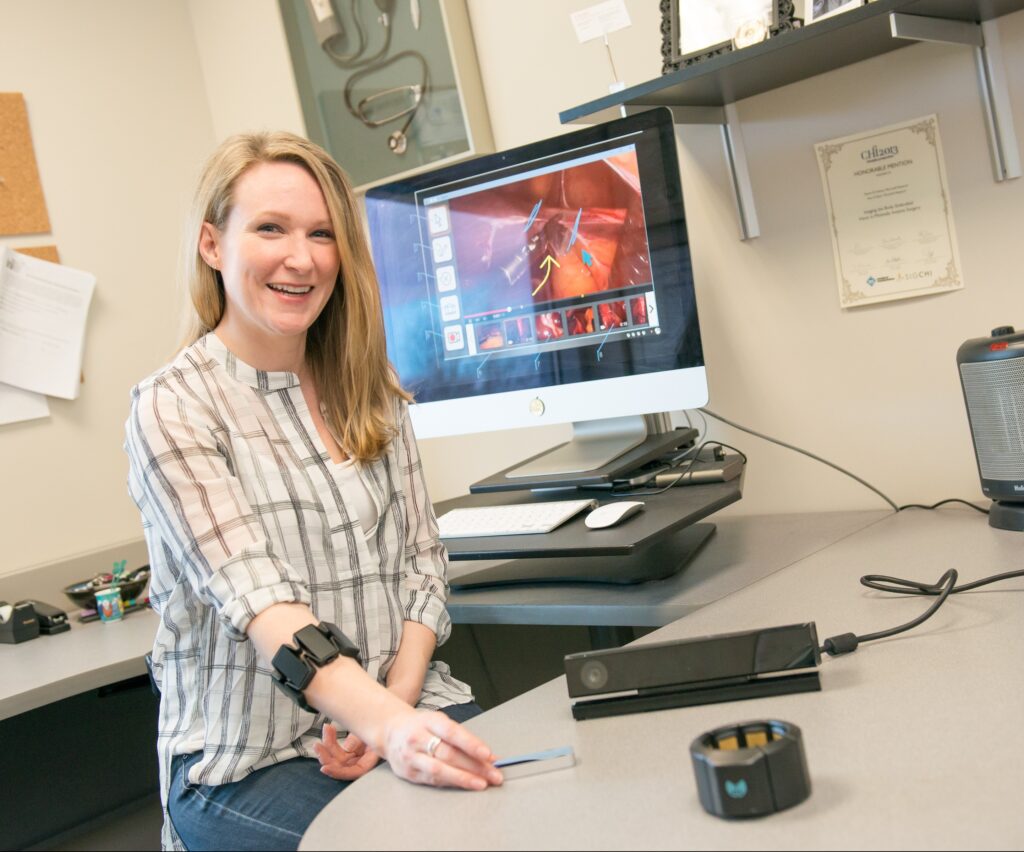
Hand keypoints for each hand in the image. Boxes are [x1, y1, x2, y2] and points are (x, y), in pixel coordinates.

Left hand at [315, 724, 379, 780]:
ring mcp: (354, 756)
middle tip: (318, 745)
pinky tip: (329, 729)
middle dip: (327, 756)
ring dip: (328, 743)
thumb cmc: (381, 725)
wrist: (383, 718)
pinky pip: (337, 748)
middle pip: (340, 766)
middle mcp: (361, 761)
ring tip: (327, 728)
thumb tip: (347, 748)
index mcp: (370, 761)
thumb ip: (359, 740)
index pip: (353, 772)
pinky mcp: (349, 750)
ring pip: (336, 756)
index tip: (325, 767)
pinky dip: (331, 739)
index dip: (338, 772)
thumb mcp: (370, 731)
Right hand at [382, 710, 502, 790]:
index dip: (471, 744)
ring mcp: (411, 756)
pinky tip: (464, 785)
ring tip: (482, 783)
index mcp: (429, 721)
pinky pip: (432, 779)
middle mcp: (418, 738)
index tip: (488, 755)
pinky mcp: (408, 772)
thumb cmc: (420, 726)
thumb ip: (463, 738)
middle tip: (494, 774)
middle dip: (474, 766)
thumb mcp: (439, 722)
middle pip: (449, 754)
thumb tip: (489, 756)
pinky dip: (450, 783)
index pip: (452, 733)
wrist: (390, 731)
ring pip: (439, 770)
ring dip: (463, 778)